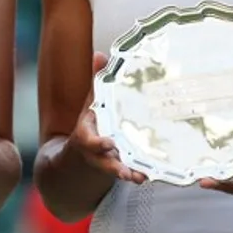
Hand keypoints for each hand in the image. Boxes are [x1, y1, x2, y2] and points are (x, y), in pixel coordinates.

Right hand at [67, 52, 145, 184]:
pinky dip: (139, 174)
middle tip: (128, 172)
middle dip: (115, 167)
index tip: (109, 143)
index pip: (89, 140)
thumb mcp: (91, 101)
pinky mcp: (120, 168)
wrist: (79, 153)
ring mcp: (107, 162)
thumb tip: (100, 54)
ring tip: (142, 177)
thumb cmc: (91, 121)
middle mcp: (96, 153)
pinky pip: (129, 173)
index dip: (99, 143)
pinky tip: (153, 175)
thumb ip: (96, 80)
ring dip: (130, 174)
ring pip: (117, 171)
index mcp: (87, 135)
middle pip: (104, 162)